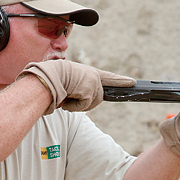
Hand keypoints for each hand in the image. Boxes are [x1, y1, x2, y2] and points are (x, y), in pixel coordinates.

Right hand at [17, 60, 135, 113]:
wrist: (46, 76)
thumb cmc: (53, 80)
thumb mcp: (69, 83)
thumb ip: (80, 90)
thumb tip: (83, 101)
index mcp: (89, 73)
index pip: (108, 77)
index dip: (120, 81)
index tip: (132, 82)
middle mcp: (94, 76)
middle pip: (97, 98)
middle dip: (85, 102)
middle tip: (71, 95)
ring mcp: (93, 83)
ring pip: (91, 103)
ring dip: (77, 104)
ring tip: (67, 94)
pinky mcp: (89, 91)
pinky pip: (83, 106)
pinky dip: (73, 106)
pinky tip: (67, 97)